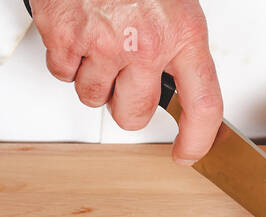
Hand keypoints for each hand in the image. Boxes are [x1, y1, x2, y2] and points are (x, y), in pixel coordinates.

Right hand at [32, 0, 222, 163]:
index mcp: (183, 33)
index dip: (197, 139)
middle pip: (135, 115)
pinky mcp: (64, 37)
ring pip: (93, 97)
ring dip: (93, 80)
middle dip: (127, 107)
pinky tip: (77, 33)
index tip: (188, 153)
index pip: (203, 104)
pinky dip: (65, 59)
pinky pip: (62, 73)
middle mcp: (145, 43)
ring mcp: (102, 43)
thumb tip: (177, 87)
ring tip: (98, 44)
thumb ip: (178, 47)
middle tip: (124, 82)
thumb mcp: (175, 6)